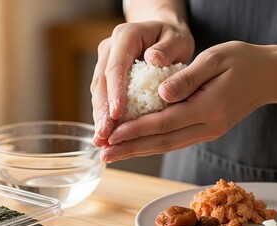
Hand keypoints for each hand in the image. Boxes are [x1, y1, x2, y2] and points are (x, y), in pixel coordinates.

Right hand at [91, 21, 193, 146]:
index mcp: (126, 36)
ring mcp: (105, 61)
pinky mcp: (107, 75)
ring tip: (101, 140)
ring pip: (98, 92)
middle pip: (101, 82)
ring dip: (99, 117)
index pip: (115, 67)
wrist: (165, 34)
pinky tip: (107, 134)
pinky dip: (104, 115)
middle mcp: (110, 48)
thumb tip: (153, 59)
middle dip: (102, 110)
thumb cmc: (173, 38)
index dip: (114, 91)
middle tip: (104, 135)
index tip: (117, 114)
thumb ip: (167, 48)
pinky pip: (103, 96)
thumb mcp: (177, 38)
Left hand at [100, 41, 276, 161]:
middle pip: (162, 142)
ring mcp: (207, 131)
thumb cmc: (242, 61)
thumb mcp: (216, 59)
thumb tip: (161, 93)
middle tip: (104, 154)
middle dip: (130, 149)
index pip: (164, 123)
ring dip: (138, 151)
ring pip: (167, 145)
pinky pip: (174, 141)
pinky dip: (152, 144)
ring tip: (113, 154)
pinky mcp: (205, 130)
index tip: (112, 134)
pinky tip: (135, 145)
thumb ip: (188, 78)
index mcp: (208, 107)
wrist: (269, 76)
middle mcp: (207, 126)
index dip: (135, 130)